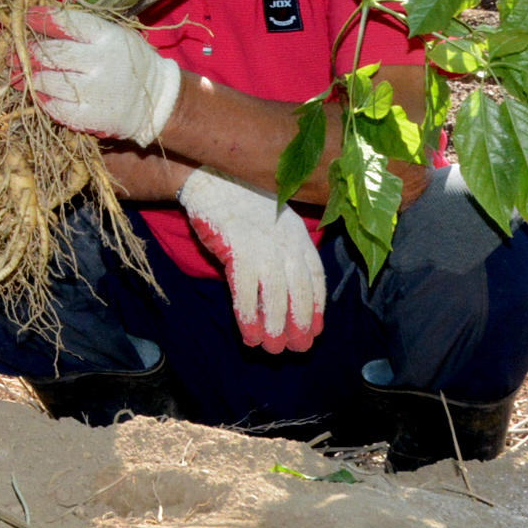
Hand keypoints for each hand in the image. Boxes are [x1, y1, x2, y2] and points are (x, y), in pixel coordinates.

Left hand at [24, 7, 180, 146]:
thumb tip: (41, 19)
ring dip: (29, 77)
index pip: (68, 23)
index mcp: (109, 37)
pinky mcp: (91, 117)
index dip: (41, 19)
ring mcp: (96, 91)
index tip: (24, 17)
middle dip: (28, 51)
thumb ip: (82, 29)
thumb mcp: (114, 36)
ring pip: (49, 81)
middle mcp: (102, 62)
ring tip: (16, 74)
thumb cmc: (128, 62)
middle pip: (54, 53)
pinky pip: (56, 108)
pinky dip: (42, 100)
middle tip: (15, 52)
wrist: (156, 101)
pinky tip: (37, 94)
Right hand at [177, 167, 325, 353]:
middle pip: (298, 291)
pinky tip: (249, 334)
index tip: (316, 330)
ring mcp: (263, 247)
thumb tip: (283, 283)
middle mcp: (286, 243)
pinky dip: (248, 316)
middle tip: (296, 349)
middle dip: (299, 323)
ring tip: (271, 349)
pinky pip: (245, 291)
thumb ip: (282, 249)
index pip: (315, 277)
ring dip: (274, 326)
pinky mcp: (237, 249)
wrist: (211, 178)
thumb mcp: (273, 221)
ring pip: (274, 296)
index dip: (316, 307)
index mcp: (298, 235)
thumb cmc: (240, 201)